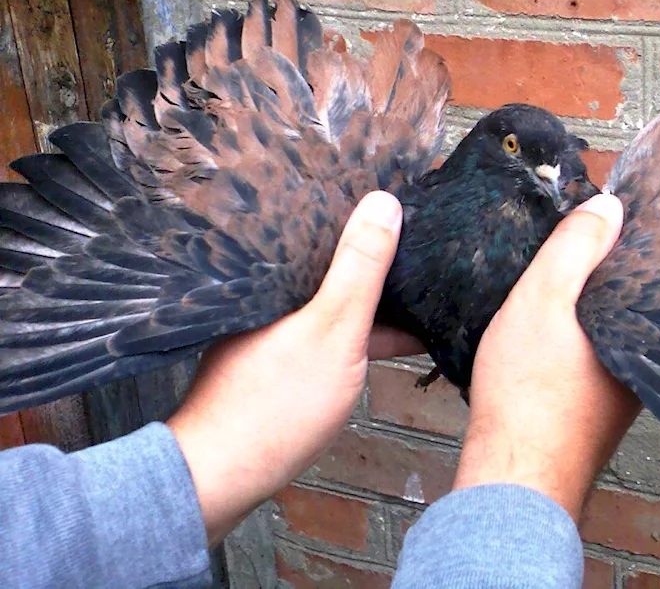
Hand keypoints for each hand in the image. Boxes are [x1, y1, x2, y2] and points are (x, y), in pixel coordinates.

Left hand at [167, 191, 421, 544]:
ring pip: (328, 301)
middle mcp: (267, 297)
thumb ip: (360, 267)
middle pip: (328, 265)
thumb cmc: (278, 403)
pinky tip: (384, 340)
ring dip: (367, 302)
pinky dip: (353, 331)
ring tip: (414, 297)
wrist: (222, 475)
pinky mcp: (271, 361)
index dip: (365, 219)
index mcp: (275, 276)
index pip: (323, 228)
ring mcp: (267, 330)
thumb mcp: (335, 328)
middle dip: (373, 262)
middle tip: (420, 252)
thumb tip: (383, 200)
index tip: (406, 211)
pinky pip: (323, 331)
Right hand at [452, 194, 640, 519]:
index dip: (628, 239)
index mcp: (646, 334)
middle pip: (631, 300)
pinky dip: (577, 335)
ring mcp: (622, 390)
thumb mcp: (543, 300)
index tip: (610, 212)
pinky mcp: (596, 408)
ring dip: (590, 305)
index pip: (650, 272)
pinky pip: (593, 354)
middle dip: (609, 269)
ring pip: (610, 328)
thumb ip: (574, 249)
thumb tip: (609, 204)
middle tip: (580, 233)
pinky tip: (550, 326)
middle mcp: (645, 363)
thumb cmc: (529, 391)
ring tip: (561, 270)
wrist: (511, 476)